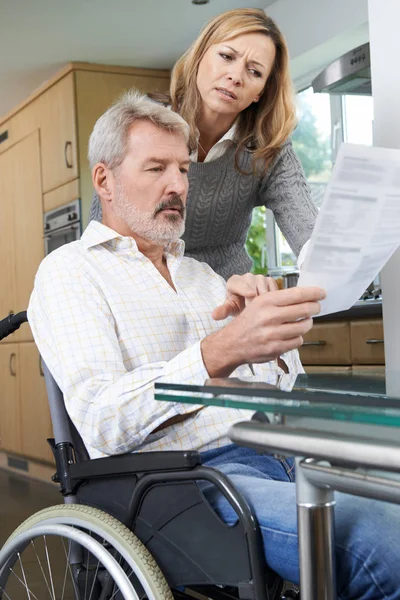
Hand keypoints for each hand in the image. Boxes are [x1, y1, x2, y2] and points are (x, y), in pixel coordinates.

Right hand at [201, 286, 325, 377]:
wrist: (232, 344)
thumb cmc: (248, 322)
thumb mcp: (258, 304)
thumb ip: (279, 300)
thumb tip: (306, 296)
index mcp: (265, 301)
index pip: (297, 294)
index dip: (313, 293)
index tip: (322, 293)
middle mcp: (269, 316)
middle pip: (304, 309)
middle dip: (315, 308)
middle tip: (316, 307)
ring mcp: (273, 334)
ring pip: (304, 326)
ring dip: (307, 323)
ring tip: (304, 321)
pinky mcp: (276, 348)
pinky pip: (298, 341)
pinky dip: (298, 337)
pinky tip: (292, 334)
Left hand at [212, 274, 277, 320]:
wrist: (248, 304)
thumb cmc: (237, 306)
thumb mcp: (230, 309)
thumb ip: (223, 311)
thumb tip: (214, 315)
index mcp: (234, 281)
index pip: (240, 283)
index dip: (246, 289)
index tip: (252, 295)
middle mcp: (247, 277)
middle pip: (254, 285)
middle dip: (256, 298)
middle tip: (257, 311)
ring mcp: (260, 277)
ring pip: (265, 287)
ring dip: (266, 298)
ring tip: (264, 310)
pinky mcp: (270, 280)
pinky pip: (274, 288)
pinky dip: (275, 297)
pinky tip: (272, 306)